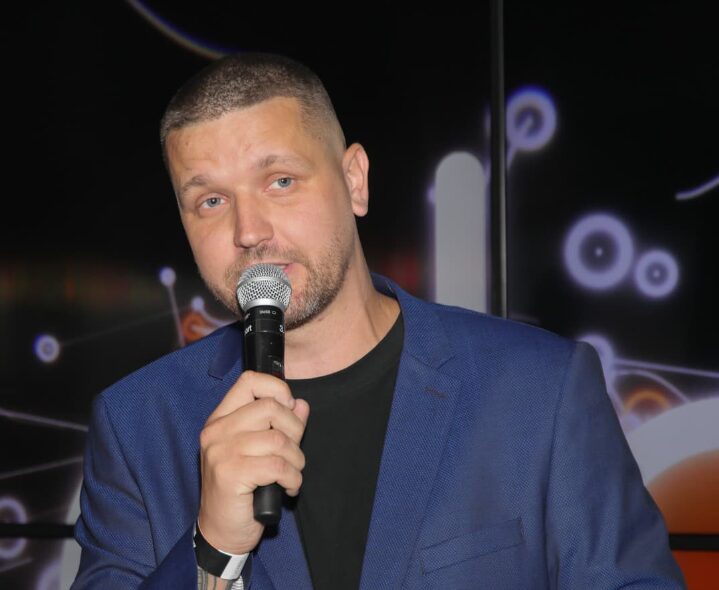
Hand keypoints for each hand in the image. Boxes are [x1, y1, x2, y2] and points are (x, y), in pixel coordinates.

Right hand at [197, 370, 309, 554]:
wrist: (220, 531)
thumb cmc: (241, 490)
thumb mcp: (259, 451)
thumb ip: (279, 425)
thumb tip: (301, 404)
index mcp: (221, 419)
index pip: (250, 381)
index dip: (277, 389)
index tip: (288, 410)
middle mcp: (217, 431)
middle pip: (270, 407)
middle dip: (294, 430)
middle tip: (293, 453)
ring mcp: (221, 452)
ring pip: (278, 439)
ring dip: (296, 460)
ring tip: (291, 474)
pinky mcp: (230, 474)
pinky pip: (278, 465)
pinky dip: (293, 478)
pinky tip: (288, 488)